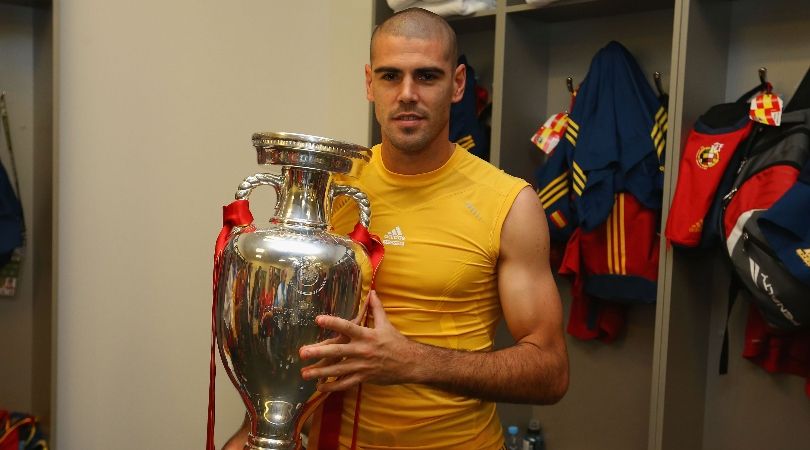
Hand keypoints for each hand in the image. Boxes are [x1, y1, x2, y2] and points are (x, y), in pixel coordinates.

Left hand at [299, 290, 415, 391]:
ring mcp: (362, 366)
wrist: (410, 363)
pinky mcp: (364, 378)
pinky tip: (319, 387)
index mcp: (366, 335)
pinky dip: (332, 386)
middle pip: (337, 351)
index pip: (347, 327)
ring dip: (320, 372)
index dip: (333, 323)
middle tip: (302, 353)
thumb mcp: (386, 324)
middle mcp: (362, 350)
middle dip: (318, 352)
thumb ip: (376, 308)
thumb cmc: (396, 342)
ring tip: (304, 373)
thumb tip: (372, 292)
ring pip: (338, 370)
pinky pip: (346, 384)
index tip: (318, 319)